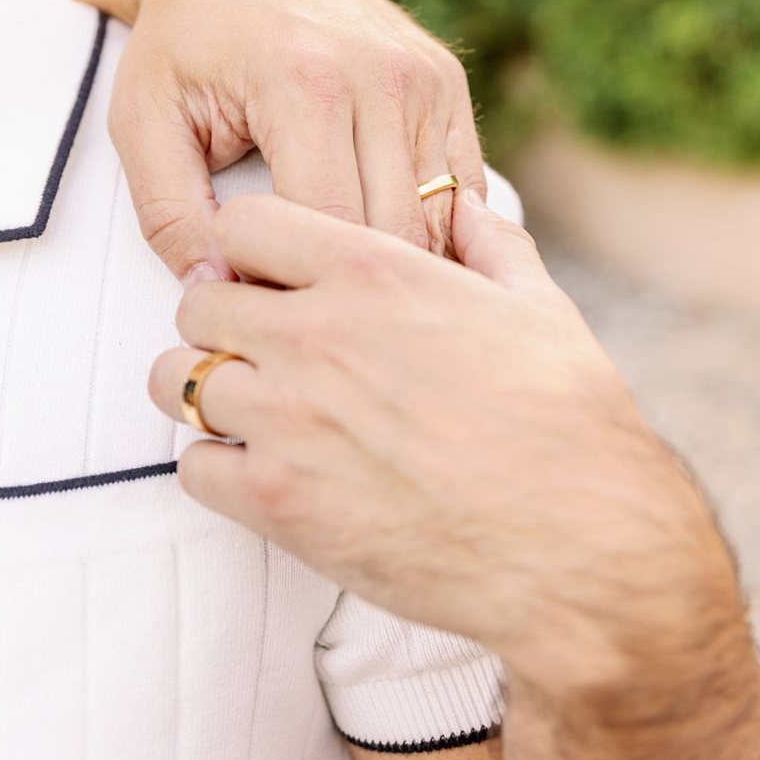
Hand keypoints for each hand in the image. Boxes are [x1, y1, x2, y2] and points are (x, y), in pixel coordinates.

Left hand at [62, 0, 481, 280]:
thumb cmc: (179, 45)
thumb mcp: (142, 124)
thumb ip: (169, 215)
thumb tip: (213, 292)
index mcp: (304, 84)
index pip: (325, 230)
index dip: (291, 286)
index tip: (253, 309)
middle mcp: (381, 76)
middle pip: (389, 235)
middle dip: (344, 289)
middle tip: (296, 313)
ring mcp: (424, 77)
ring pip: (434, 219)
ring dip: (390, 268)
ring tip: (337, 292)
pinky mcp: (445, 81)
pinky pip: (459, 189)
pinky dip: (426, 233)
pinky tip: (381, 259)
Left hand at [147, 189, 742, 693]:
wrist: (584, 550)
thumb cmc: (570, 425)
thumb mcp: (539, 307)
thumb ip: (489, 244)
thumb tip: (465, 209)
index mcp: (371, 274)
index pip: (240, 223)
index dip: (241, 247)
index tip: (258, 275)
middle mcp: (314, 336)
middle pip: (196, 302)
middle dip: (215, 321)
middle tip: (248, 349)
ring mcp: (287, 419)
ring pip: (175, 381)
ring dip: (203, 392)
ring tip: (246, 410)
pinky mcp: (276, 500)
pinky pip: (192, 466)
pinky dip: (215, 469)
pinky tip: (258, 472)